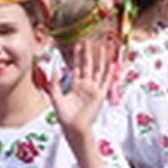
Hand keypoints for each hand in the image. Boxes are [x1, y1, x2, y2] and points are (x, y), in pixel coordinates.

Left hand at [47, 33, 108, 149]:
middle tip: (90, 38)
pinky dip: (109, 72)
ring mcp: (94, 89)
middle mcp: (86, 85)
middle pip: (88, 64)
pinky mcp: (100, 95)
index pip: (77, 66)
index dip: (78, 54)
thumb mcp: (55, 96)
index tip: (79, 42)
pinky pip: (105, 81)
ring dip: (101, 58)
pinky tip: (112, 63)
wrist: (73, 128)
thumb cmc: (64, 116)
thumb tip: (55, 67)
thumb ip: (55, 82)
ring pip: (98, 69)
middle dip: (89, 52)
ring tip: (103, 45)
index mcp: (76, 85)